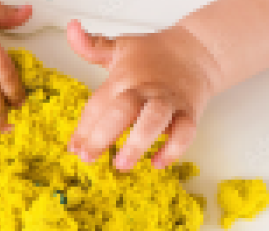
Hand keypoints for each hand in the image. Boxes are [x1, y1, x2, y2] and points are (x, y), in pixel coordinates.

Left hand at [65, 20, 221, 170]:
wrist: (197, 50)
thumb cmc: (152, 55)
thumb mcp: (118, 48)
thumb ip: (91, 46)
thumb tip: (71, 28)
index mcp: (124, 78)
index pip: (99, 103)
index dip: (84, 127)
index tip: (73, 148)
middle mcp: (145, 90)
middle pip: (123, 110)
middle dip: (103, 135)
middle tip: (87, 158)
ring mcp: (168, 102)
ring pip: (154, 121)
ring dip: (137, 143)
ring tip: (121, 164)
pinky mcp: (189, 113)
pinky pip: (186, 132)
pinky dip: (174, 149)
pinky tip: (158, 163)